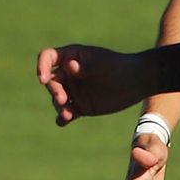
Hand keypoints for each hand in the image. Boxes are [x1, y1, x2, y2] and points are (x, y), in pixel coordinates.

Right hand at [35, 45, 153, 125]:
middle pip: (52, 81)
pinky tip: (62, 122)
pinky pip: (68, 112)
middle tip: (62, 99)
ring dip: (59, 107)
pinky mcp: (81, 106)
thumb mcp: (102, 64)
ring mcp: (74, 90)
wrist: (136, 82)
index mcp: (70, 57)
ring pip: (57, 99)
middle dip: (54, 90)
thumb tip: (70, 66)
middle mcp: (68, 73)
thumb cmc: (119, 67)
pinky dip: (63, 117)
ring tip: (67, 115)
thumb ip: (85, 66)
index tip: (42, 78)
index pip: (48, 58)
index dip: (42, 67)